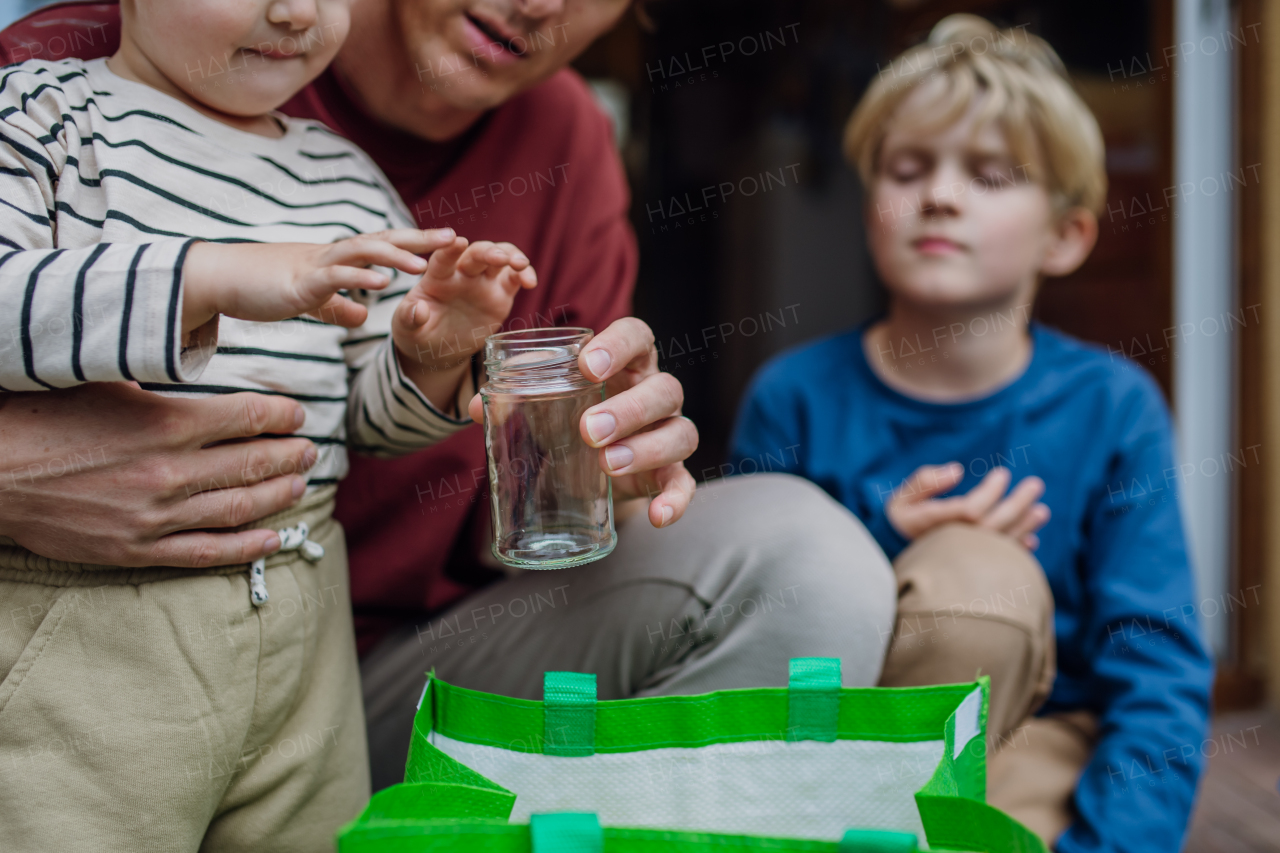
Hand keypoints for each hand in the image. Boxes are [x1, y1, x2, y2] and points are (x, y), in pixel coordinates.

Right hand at [0, 383, 317, 566]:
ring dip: (278, 496)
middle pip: (254, 463)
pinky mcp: (138, 550)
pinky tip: (273, 538)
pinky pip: (207, 551)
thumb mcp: (108, 383)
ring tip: (299, 485)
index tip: (297, 416)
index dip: (283, 416)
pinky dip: (247, 547)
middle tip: (309, 450)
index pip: (249, 416)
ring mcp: (156, 516)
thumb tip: (203, 370)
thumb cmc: (46, 417)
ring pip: (240, 508)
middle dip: (290, 455)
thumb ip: (161, 383)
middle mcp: (169, 470)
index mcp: (166, 421)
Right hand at [182, 228, 457, 332]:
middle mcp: (331, 254)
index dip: (416, 244)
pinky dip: (358, 279)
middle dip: (419, 241)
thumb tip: (363, 315)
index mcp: (337, 258)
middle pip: (383, 240)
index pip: (384, 246)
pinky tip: (380, 285)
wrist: (218, 279)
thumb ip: (338, 306)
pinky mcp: (297, 283)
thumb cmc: (261, 286)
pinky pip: (333, 278)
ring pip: (362, 253)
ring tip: (424, 266)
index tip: (449, 242)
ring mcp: (315, 265)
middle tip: (455, 239)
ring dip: (394, 258)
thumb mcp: (311, 300)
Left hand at [393, 237, 536, 410]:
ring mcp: (482, 281)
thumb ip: (409, 318)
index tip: (456, 241)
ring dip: (511, 256)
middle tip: (500, 257)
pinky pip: (514, 278)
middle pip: (476, 253)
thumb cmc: (418, 333)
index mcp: (436, 277)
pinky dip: (524, 275)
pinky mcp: (500, 293)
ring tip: (520, 265)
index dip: (449, 249)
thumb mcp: (408, 329)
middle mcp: (461, 273)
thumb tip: (419, 310)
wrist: (439, 348)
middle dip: (488, 251)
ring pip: (499, 258)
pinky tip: (529, 282)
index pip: (443, 258)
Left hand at [468, 317, 697, 528]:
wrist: (579, 471)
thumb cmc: (563, 421)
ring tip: (607, 465)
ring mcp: (666, 435)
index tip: (588, 365)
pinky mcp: (668, 475)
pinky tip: (656, 516)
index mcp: (626, 364)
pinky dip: (676, 501)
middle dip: (628, 408)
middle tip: (589, 429)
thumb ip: (511, 397)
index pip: (637, 336)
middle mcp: (655, 395)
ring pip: (681, 433)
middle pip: (664, 389)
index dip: (619, 345)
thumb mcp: (539, 405)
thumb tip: (475, 405)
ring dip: (646, 449)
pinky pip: (685, 485)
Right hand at [886, 463, 1049, 548]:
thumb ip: (925, 481)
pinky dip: (1017, 551)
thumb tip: (957, 471)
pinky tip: (1031, 539)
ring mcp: (963, 560)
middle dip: (1017, 503)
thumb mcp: (902, 498)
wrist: (892, 560)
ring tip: (1042, 510)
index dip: (990, 491)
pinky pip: (998, 562)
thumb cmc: (901, 522)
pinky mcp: (970, 569)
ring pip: (1000, 543)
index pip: (970, 509)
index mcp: (934, 525)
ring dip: (1024, 526)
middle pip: (993, 525)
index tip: (1002, 474)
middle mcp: (951, 545)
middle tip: (1036, 484)